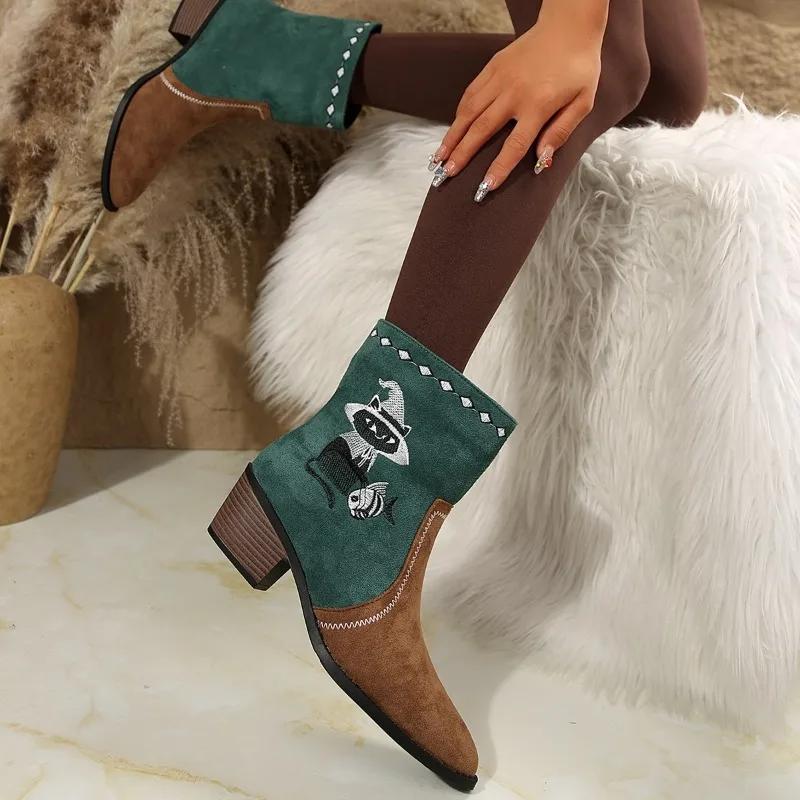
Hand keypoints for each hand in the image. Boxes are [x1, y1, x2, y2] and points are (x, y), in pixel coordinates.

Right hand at [429, 3, 605, 201]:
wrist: (569, 26)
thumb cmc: (579, 67)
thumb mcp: (583, 102)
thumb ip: (562, 131)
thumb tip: (542, 159)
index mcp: (538, 105)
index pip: (514, 145)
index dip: (499, 168)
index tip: (485, 187)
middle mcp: (515, 93)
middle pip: (482, 130)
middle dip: (461, 155)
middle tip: (445, 174)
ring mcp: (501, 78)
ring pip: (469, 112)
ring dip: (452, 136)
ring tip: (438, 157)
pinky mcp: (493, 67)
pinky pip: (471, 94)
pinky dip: (459, 114)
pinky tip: (452, 129)